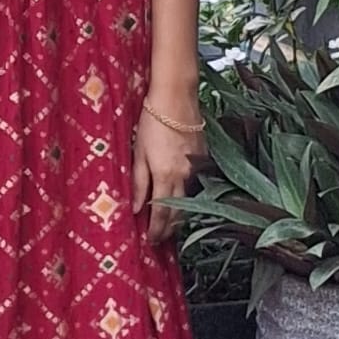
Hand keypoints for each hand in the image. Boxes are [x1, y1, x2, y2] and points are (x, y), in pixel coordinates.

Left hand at [132, 100, 203, 245]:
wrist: (176, 97)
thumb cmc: (152, 122)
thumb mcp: (138, 152)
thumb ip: (138, 182)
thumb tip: (135, 208)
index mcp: (166, 176)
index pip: (162, 214)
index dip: (156, 231)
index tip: (151, 242)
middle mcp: (185, 176)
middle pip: (179, 212)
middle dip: (169, 229)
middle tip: (160, 239)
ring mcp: (197, 168)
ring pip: (189, 200)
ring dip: (180, 214)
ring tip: (169, 224)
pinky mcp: (203, 157)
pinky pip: (196, 184)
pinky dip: (188, 196)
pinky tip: (180, 198)